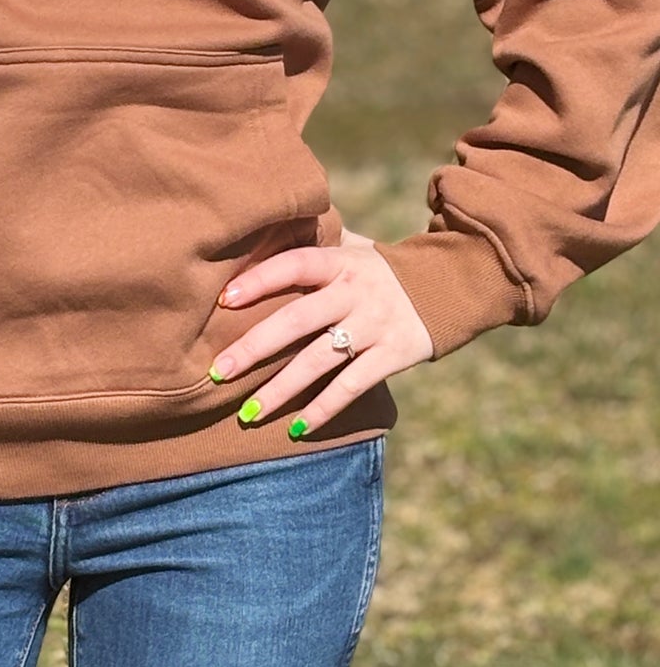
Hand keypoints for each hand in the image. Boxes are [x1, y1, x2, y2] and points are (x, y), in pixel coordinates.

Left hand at [209, 225, 434, 434]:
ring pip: (318, 361)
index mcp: (340, 262)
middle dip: (254, 348)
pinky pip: (352, 386)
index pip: (294, 264)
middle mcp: (355, 292)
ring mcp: (374, 325)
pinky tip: (297, 428)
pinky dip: (323, 408)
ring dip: (281, 390)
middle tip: (219, 371)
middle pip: (297, 320)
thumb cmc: (380, 269)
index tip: (224, 300)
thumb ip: (315, 247)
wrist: (448, 286)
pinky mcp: (392, 355)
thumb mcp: (353, 249)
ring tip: (247, 413)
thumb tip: (258, 238)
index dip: (259, 280)